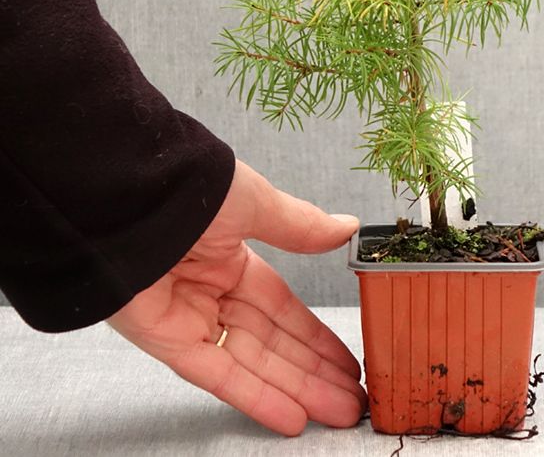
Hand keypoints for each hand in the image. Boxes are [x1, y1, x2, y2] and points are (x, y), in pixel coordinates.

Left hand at [108, 159, 365, 435]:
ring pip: (252, 364)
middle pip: (273, 343)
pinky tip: (290, 416)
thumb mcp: (256, 204)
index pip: (283, 307)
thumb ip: (300, 226)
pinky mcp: (166, 341)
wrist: (129, 198)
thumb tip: (346, 227)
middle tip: (352, 399)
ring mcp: (189, 318)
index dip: (315, 336)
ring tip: (336, 413)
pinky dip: (254, 397)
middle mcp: (212, 292)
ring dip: (296, 391)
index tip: (345, 359)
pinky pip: (216, 375)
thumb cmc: (190, 188)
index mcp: (232, 257)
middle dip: (314, 372)